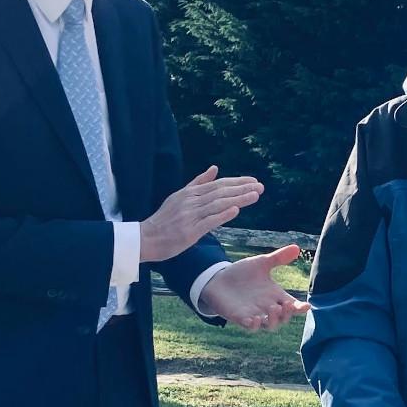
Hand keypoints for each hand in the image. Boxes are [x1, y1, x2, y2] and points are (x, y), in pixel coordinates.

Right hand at [141, 165, 262, 262]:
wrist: (146, 238)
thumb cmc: (164, 219)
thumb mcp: (180, 196)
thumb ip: (198, 182)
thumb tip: (214, 168)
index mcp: (190, 193)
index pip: (218, 184)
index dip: (237, 182)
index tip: (253, 181)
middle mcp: (191, 201)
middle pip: (221, 192)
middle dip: (242, 188)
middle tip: (260, 187)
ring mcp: (190, 216)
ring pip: (218, 204)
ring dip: (238, 199)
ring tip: (255, 196)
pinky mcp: (189, 231)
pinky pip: (208, 221)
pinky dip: (222, 215)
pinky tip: (235, 210)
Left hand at [197, 245, 309, 330]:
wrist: (218, 279)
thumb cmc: (241, 273)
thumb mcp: (261, 263)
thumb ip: (278, 258)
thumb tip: (297, 247)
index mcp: (275, 296)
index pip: (292, 306)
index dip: (300, 308)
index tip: (306, 306)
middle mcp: (267, 308)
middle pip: (283, 318)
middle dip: (287, 314)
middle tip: (286, 304)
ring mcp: (254, 314)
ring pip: (270, 326)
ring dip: (274, 320)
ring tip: (274, 308)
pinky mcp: (240, 318)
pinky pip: (250, 327)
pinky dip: (254, 325)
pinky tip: (255, 319)